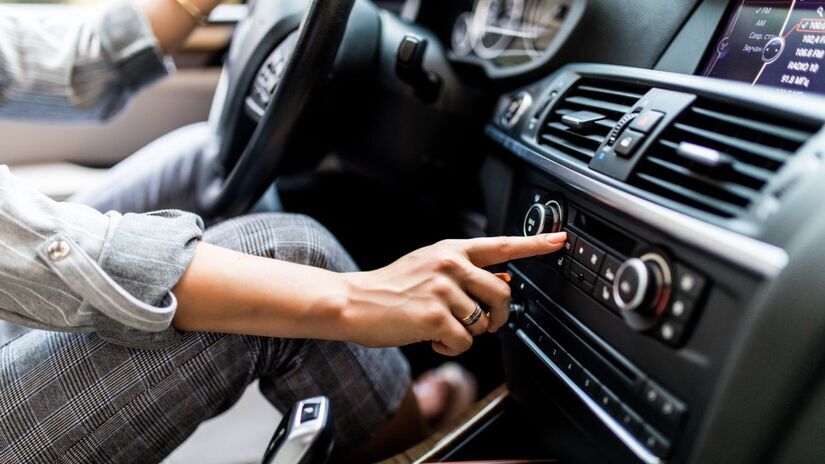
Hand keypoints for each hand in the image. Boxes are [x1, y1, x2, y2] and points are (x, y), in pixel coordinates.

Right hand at [341, 232, 565, 355]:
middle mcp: (450, 265)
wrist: (355, 301)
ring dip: (466, 334)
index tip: (560, 241)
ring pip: (483, 323)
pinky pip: (465, 342)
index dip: (535, 245)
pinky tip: (432, 338)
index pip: (501, 245)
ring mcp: (443, 289)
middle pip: (503, 295)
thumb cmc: (392, 287)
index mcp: (452, 250)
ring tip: (441, 327)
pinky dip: (450, 348)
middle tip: (480, 323)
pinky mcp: (434, 316)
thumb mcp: (430, 268)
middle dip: (497, 317)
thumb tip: (505, 283)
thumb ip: (466, 273)